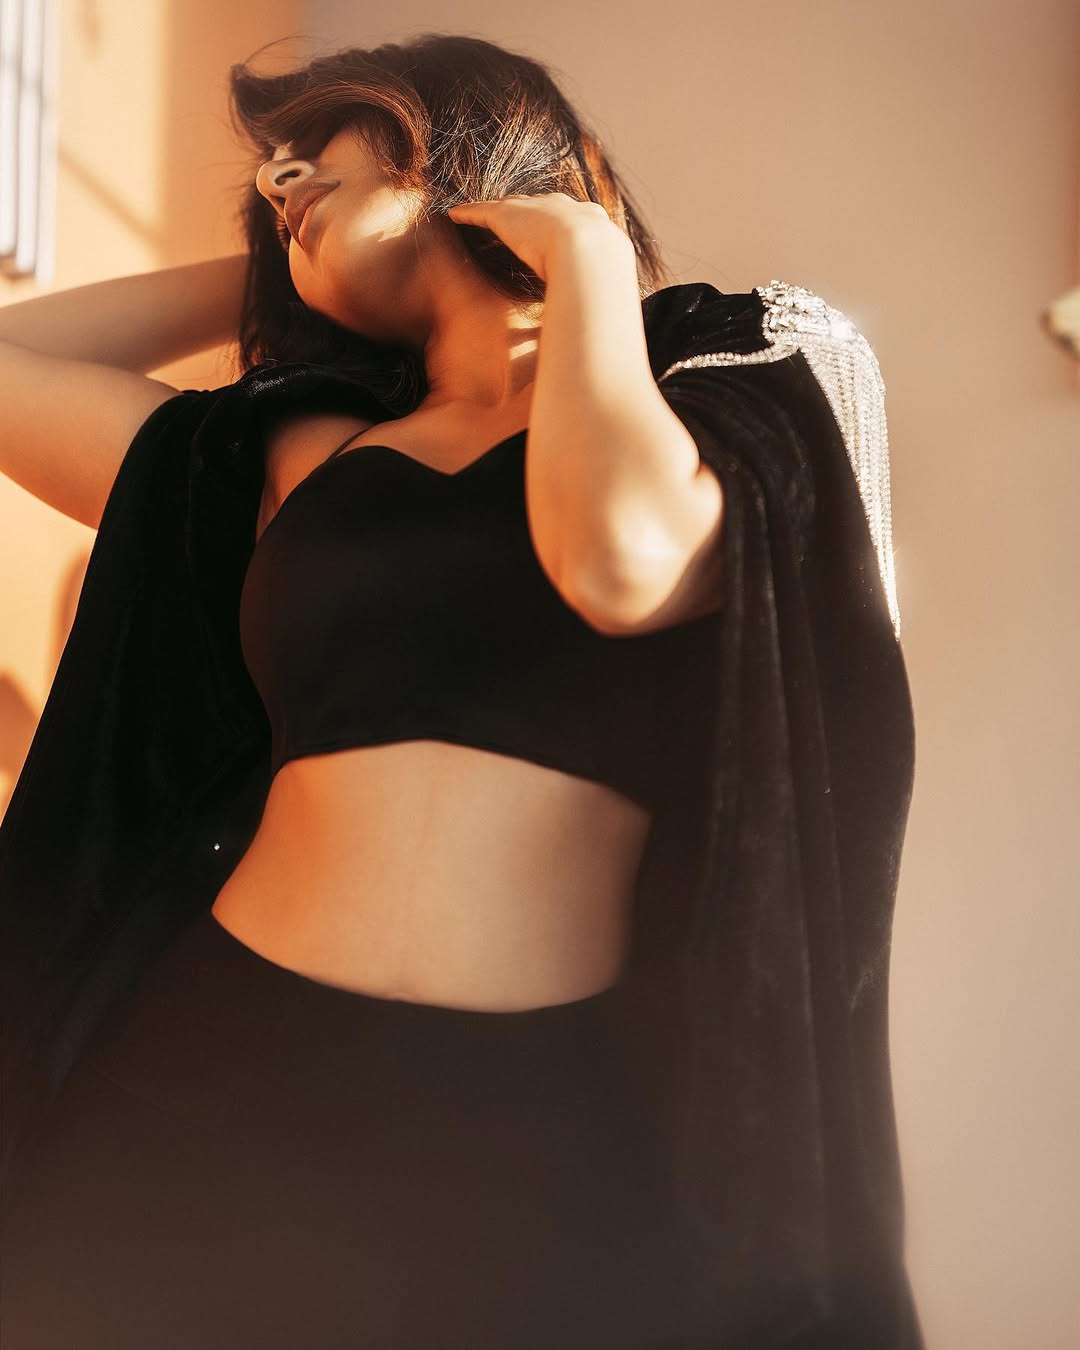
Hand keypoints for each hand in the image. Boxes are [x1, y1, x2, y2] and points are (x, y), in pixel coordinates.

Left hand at [445, 192, 627, 283]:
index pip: (569, 220)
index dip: (559, 227)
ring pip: (510, 206)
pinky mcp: (506, 216)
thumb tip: (607, 322)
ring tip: (483, 214)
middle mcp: (562, 208)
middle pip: (539, 207)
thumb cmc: (605, 274)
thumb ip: (602, 293)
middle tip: (517, 220)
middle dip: (529, 211)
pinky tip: (455, 215)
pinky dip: (468, 213)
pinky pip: (482, 212)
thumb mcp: (608, 282)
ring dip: (497, 210)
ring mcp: (534, 209)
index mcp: (590, 221)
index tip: (553, 234)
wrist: (591, 253)